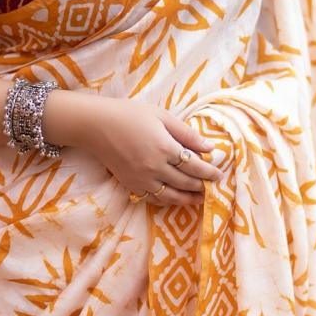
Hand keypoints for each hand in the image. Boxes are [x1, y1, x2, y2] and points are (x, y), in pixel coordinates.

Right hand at [75, 96, 221, 207]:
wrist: (95, 126)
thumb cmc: (129, 114)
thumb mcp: (161, 116)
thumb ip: (186, 133)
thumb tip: (210, 147)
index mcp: (165, 148)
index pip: (195, 165)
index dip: (209, 172)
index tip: (219, 174)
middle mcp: (155, 167)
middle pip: (186, 182)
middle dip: (202, 186)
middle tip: (214, 187)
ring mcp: (142, 179)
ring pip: (172, 196)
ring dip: (189, 199)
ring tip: (200, 199)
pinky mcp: (131, 185)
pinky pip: (154, 199)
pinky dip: (168, 201)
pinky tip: (175, 199)